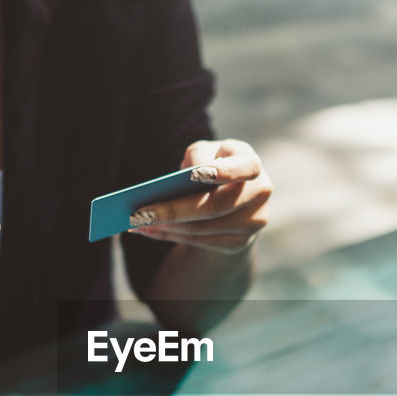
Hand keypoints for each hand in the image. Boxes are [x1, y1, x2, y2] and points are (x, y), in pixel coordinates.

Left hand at [128, 139, 270, 253]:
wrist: (232, 197)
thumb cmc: (213, 165)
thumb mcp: (204, 153)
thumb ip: (196, 157)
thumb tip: (178, 183)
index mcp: (251, 164)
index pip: (246, 168)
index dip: (223, 172)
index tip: (193, 175)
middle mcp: (260, 193)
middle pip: (214, 206)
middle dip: (173, 211)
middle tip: (139, 213)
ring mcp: (253, 222)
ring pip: (203, 228)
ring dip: (166, 227)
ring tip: (136, 223)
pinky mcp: (240, 243)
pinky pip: (201, 242)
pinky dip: (172, 236)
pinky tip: (148, 231)